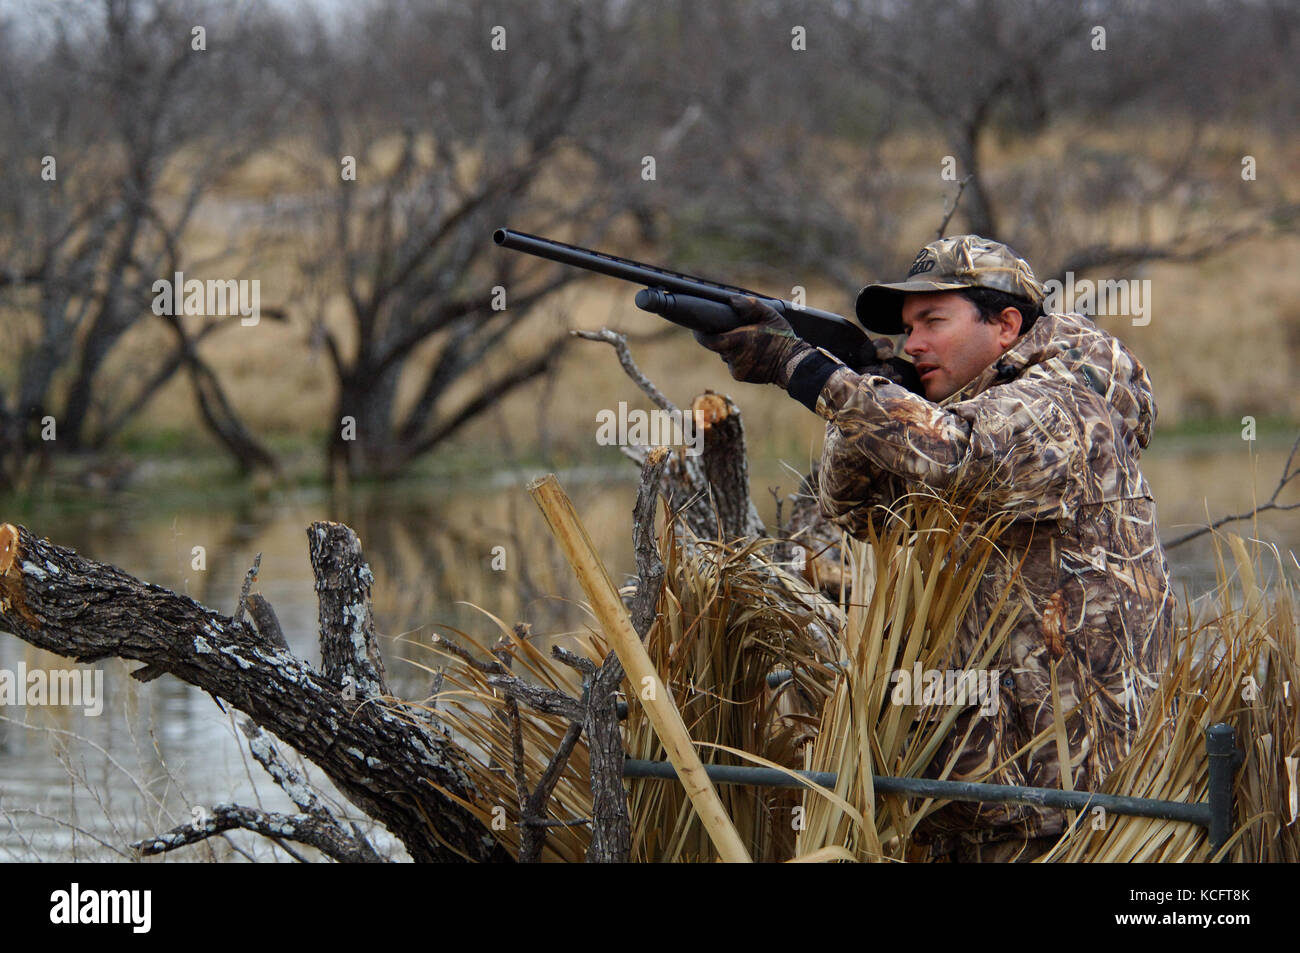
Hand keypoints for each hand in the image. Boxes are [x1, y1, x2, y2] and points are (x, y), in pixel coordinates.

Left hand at [694, 295, 811, 385]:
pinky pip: (732, 364)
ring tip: (747, 341)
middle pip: (718, 346)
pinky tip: (751, 354)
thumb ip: (750, 306)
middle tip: (731, 329)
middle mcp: (735, 357)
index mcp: (739, 341)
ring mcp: (737, 369)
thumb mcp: (770, 315)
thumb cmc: (782, 338)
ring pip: (725, 355)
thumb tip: (732, 300)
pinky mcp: (740, 376)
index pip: (709, 340)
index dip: (701, 334)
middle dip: (721, 337)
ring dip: (731, 348)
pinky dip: (737, 358)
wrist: (792, 364)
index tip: (698, 327)